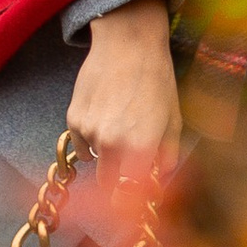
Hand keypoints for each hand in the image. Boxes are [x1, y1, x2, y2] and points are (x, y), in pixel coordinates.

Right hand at [65, 0, 182, 203]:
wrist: (128, 43)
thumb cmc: (157, 80)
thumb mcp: (173, 119)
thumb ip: (167, 156)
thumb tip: (160, 179)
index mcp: (140, 148)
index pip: (129, 195)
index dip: (131, 201)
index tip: (134, 202)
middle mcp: (111, 144)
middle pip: (108, 185)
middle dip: (118, 181)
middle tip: (128, 166)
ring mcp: (89, 132)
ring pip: (96, 161)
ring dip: (107, 154)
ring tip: (120, 124)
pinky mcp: (73, 120)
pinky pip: (82, 144)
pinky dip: (91, 138)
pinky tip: (105, 114)